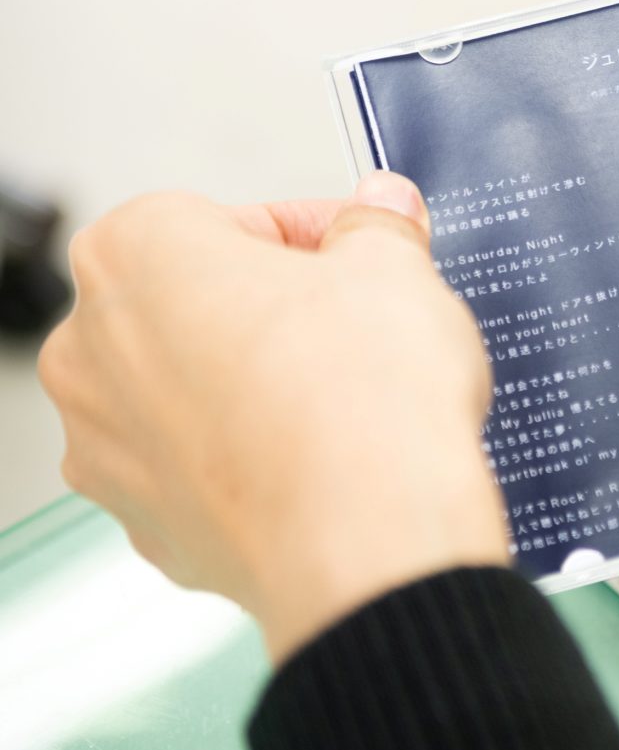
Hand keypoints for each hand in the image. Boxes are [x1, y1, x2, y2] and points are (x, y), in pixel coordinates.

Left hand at [38, 172, 507, 662]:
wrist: (369, 537)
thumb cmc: (362, 398)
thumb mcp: (396, 269)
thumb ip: (377, 227)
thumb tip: (379, 212)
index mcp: (136, 255)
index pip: (235, 219)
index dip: (316, 236)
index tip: (363, 257)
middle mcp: (91, 350)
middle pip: (196, 305)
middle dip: (273, 311)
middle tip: (358, 327)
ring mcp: (106, 448)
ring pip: (190, 393)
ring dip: (255, 387)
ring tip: (345, 401)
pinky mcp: (146, 525)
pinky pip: (201, 470)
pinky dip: (252, 461)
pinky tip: (322, 461)